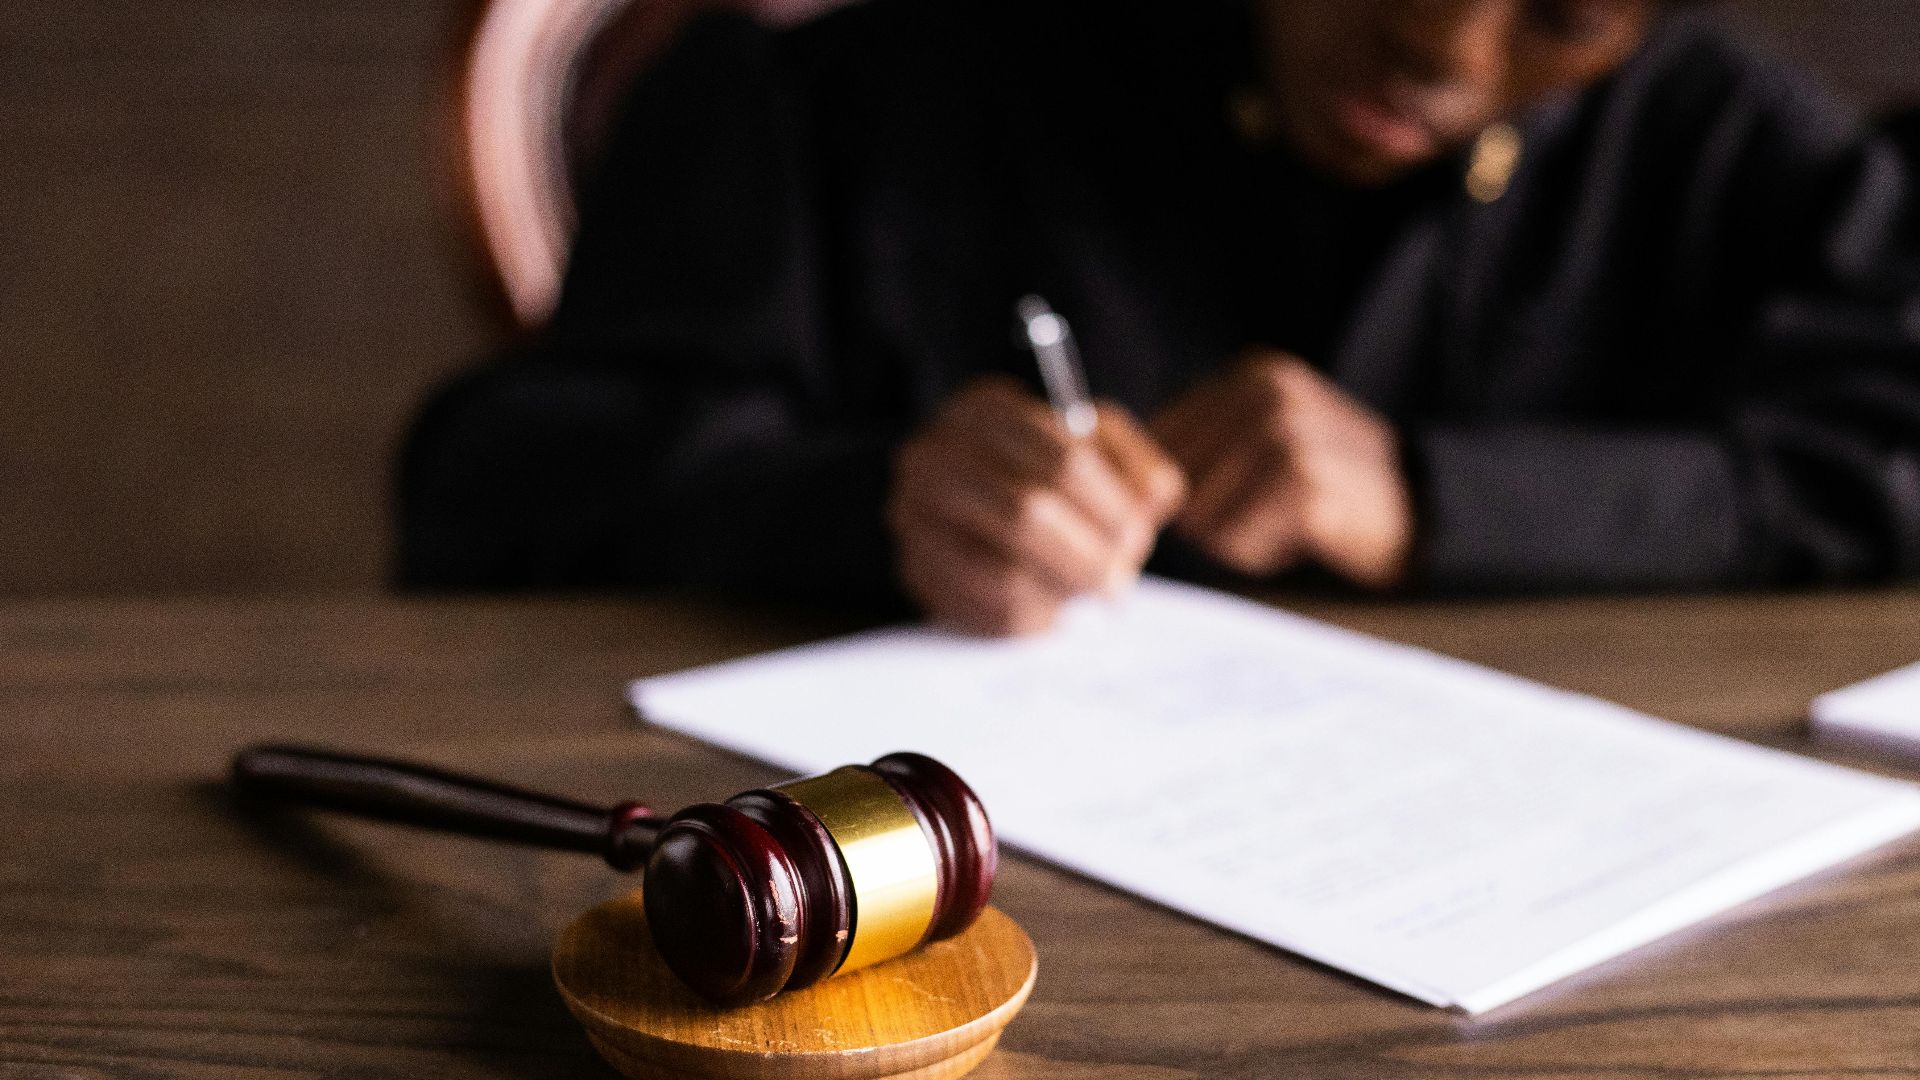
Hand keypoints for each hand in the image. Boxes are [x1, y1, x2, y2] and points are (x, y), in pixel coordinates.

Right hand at [889, 376, 1185, 635]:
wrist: (980, 507)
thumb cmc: (1051, 474)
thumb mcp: (1100, 449)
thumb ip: (1136, 466)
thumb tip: (1151, 500)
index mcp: (984, 408)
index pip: (1064, 459)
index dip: (1111, 507)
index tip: (1137, 535)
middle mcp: (933, 455)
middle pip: (1027, 513)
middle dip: (1088, 555)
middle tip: (1119, 581)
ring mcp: (913, 514)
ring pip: (1003, 572)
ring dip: (1061, 592)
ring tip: (1089, 594)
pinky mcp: (914, 569)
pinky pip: (983, 611)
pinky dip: (1033, 618)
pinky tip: (1053, 609)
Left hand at [1151, 352, 1413, 588]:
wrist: (1424, 513)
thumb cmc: (1330, 487)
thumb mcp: (1269, 440)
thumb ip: (1204, 444)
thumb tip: (1119, 477)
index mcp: (1252, 375)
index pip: (1159, 438)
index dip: (1175, 487)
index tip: (1226, 499)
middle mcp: (1267, 393)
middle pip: (1174, 480)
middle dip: (1206, 514)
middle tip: (1266, 513)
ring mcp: (1287, 434)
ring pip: (1200, 514)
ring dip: (1234, 537)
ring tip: (1286, 522)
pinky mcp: (1303, 483)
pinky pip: (1235, 540)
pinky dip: (1259, 553)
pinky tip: (1301, 536)